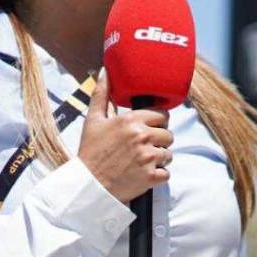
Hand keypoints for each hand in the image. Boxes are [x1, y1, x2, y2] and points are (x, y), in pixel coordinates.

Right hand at [78, 69, 173, 203]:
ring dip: (159, 158)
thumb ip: (102, 94)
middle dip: (159, 141)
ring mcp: (148, 157)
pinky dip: (158, 175)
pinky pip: (166, 173)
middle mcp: (142, 137)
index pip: (162, 114)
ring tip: (141, 161)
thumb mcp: (93, 120)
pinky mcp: (151, 177)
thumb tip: (105, 70)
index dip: (157, 122)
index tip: (149, 129)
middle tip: (143, 147)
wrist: (87, 186)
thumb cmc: (90, 152)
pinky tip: (143, 174)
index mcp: (131, 121)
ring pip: (169, 153)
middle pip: (169, 134)